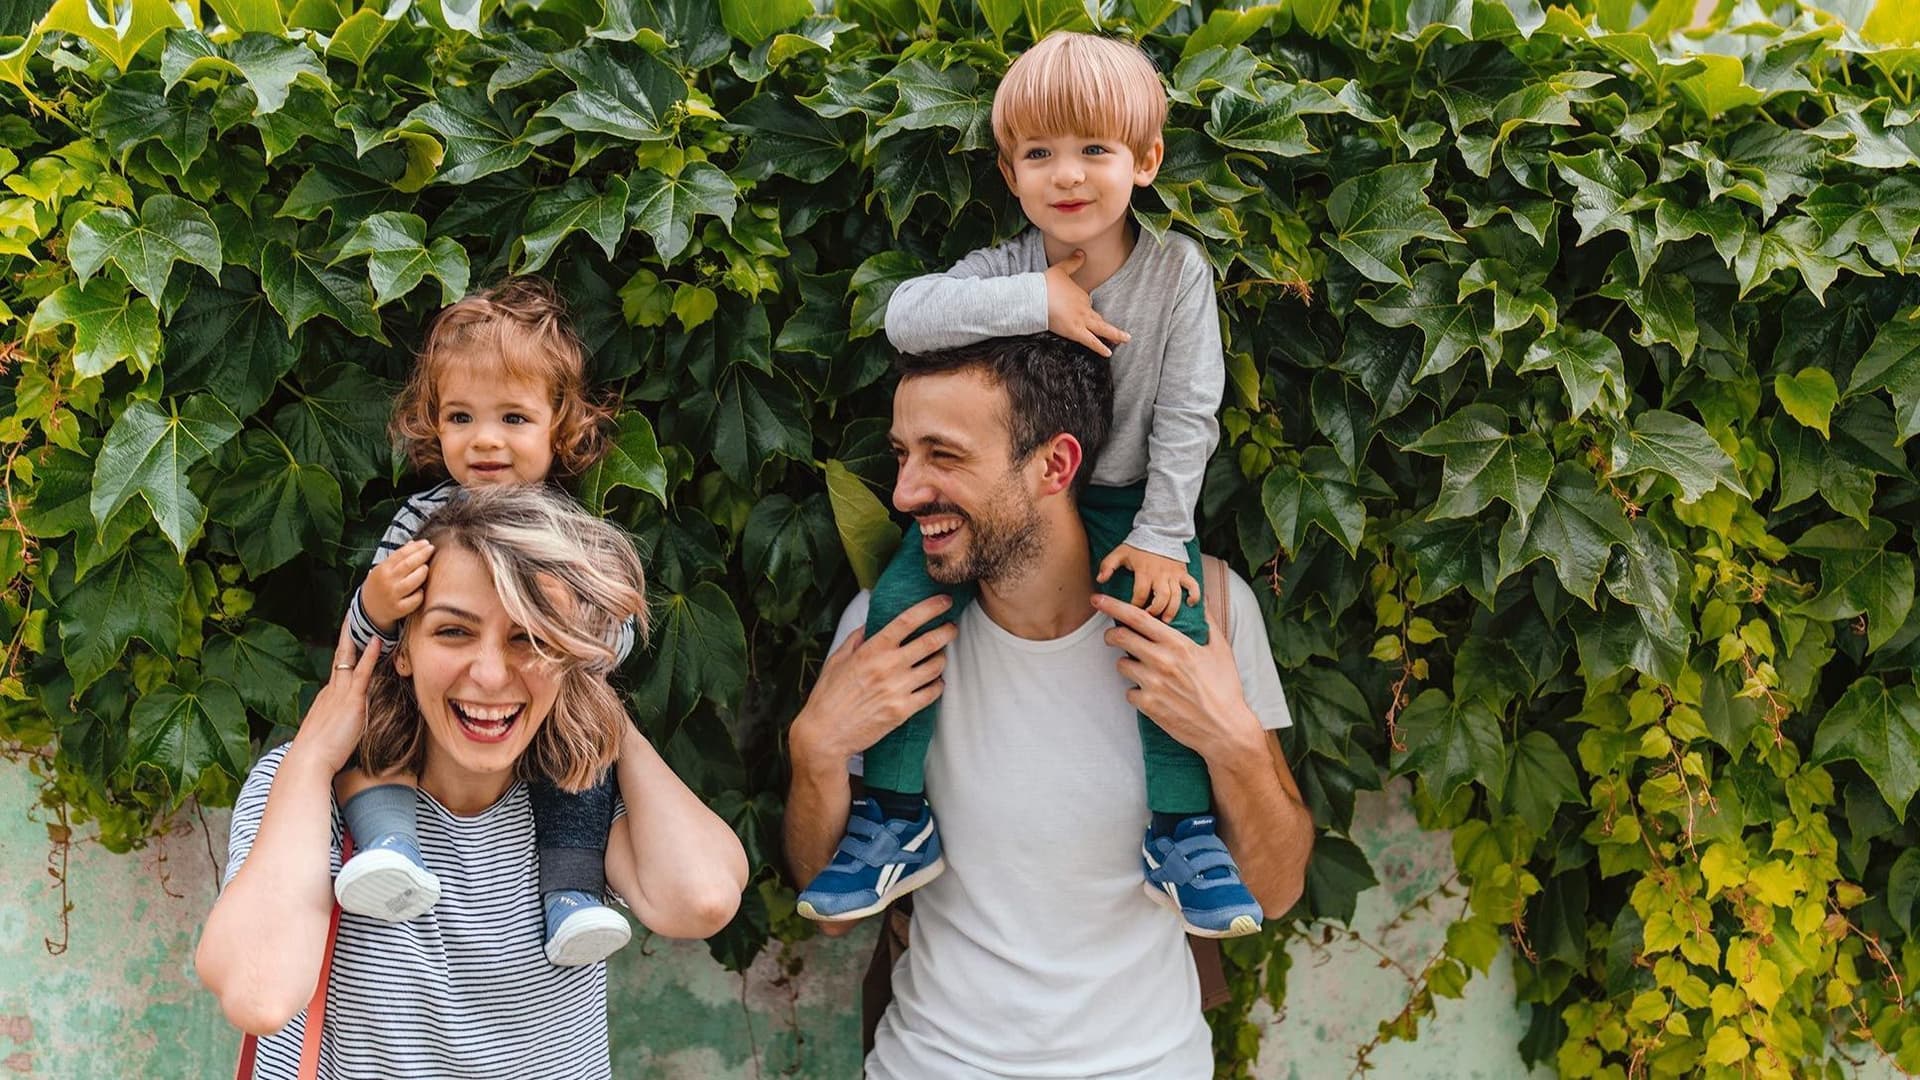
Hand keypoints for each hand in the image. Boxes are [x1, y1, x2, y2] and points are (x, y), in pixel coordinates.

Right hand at [292, 619, 382, 774]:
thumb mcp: (328, 733)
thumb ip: (339, 723)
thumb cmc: (318, 755)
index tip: (351, 633)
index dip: (346, 649)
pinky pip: (362, 673)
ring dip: (358, 636)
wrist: (308, 761)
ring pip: (350, 657)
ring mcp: (341, 694)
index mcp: (327, 697)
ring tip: (367, 616)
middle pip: (341, 655)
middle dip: (348, 634)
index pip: (339, 667)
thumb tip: (346, 725)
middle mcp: (332, 690)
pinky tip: (377, 640)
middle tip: (353, 613)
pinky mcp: (352, 701)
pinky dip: (369, 655)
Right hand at [362, 539, 432, 630]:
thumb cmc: (381, 585)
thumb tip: (413, 542)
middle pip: (408, 565)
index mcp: (382, 569)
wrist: (368, 609)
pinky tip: (422, 589)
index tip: (426, 543)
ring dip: (423, 572)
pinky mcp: (399, 609)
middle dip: (422, 555)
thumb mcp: (384, 569)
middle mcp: (387, 581)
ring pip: (413, 581)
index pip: (401, 554)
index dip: (415, 547)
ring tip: (426, 567)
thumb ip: (397, 557)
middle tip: (431, 549)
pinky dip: (421, 593)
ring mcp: (393, 596)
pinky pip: (416, 599)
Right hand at [792, 595, 957, 762]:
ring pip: (936, 667)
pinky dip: (938, 685)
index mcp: (872, 650)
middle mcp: (888, 666)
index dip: (930, 608)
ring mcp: (898, 689)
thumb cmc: (827, 696)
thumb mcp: (836, 660)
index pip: (907, 620)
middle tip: (951, 628)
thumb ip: (856, 639)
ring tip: (938, 657)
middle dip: (947, 631)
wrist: (825, 734)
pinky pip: (933, 692)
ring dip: (941, 659)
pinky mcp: (904, 710)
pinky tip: (934, 682)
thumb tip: (871, 624)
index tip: (944, 601)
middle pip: (930, 642)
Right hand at [1045, 250, 1128, 356]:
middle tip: (1122, 334)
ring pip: (1101, 330)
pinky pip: (1091, 341)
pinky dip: (1100, 347)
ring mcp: (1081, 321)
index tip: (1081, 314)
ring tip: (1124, 340)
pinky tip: (1108, 353)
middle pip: (1099, 319)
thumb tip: (1082, 253)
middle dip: (1109, 327)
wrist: (1036, 297)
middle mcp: (1085, 308)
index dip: (1086, 311)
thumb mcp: (1061, 269)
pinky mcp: (1074, 331)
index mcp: (1082, 295)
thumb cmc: (1046, 284)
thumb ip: (1073, 262)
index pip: (1088, 306)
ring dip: (1114, 335)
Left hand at [1095, 594, 1256, 761]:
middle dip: (1112, 635)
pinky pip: (1128, 692)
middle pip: (1120, 638)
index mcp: (1177, 644)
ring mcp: (1152, 684)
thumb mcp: (1221, 650)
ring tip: (1143, 669)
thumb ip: (1208, 621)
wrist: (1224, 729)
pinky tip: (1152, 693)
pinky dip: (1136, 691)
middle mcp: (1161, 661)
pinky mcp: (1148, 705)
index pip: (1137, 618)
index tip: (1098, 599)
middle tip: (1115, 637)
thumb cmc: (1225, 688)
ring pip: (1121, 665)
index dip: (1113, 606)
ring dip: (1127, 663)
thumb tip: (1200, 599)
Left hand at [1097, 544, 1198, 622]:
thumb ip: (1107, 566)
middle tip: (1150, 620)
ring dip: (1172, 609)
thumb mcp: (1119, 553)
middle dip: (1155, 611)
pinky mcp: (1183, 572)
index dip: (1135, 606)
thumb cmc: (1138, 545)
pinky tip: (1190, 604)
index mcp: (1144, 571)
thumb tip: (1100, 580)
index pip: (1140, 594)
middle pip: (1160, 598)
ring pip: (1176, 595)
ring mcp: (1173, 574)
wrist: (1159, 531)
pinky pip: (1193, 585)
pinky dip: (1194, 595)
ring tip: (1166, 620)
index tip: (1130, 614)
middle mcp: (1160, 574)